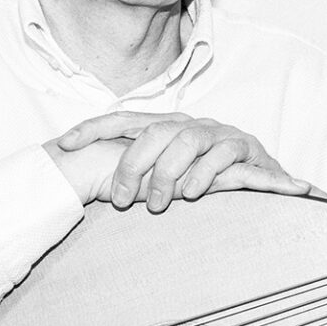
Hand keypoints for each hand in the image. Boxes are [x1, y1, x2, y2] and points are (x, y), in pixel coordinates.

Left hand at [49, 111, 310, 212]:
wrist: (262, 175)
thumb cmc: (205, 178)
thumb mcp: (166, 175)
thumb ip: (136, 174)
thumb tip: (88, 182)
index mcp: (164, 126)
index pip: (123, 120)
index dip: (93, 128)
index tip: (64, 144)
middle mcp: (187, 124)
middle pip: (151, 132)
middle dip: (131, 165)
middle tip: (119, 200)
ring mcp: (215, 133)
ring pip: (184, 140)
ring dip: (166, 175)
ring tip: (155, 205)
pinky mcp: (242, 146)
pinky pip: (221, 154)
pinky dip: (204, 175)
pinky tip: (193, 194)